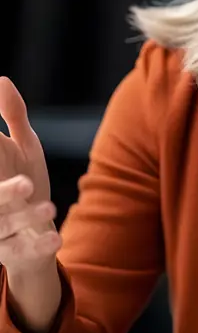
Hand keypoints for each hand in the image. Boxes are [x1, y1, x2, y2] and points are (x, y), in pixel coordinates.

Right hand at [0, 77, 59, 277]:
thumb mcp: (23, 146)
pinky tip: (57, 239)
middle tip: (26, 184)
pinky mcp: (14, 253)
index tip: (5, 147)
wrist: (33, 234)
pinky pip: (25, 252)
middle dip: (5, 192)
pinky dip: (40, 246)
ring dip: (26, 216)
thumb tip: (2, 80)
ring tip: (49, 208)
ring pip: (5, 226)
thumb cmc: (22, 180)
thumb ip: (13, 116)